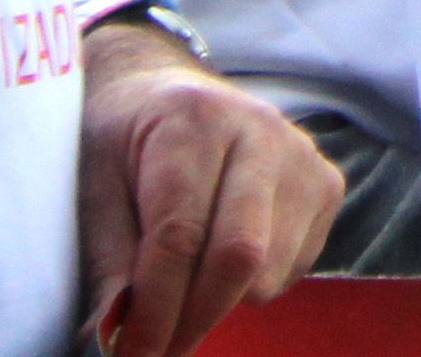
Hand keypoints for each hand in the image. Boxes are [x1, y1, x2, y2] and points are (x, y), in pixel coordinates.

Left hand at [76, 19, 337, 356]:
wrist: (164, 89)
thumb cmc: (121, 142)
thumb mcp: (93, 189)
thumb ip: (108, 262)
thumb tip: (111, 338)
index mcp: (192, 119)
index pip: (180, 233)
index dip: (156, 307)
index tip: (133, 354)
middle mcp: (259, 129)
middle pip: (240, 255)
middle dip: (193, 318)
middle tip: (157, 349)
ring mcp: (302, 155)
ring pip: (269, 271)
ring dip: (221, 303)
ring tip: (183, 283)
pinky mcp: (327, 183)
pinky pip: (294, 267)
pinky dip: (252, 285)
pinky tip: (222, 253)